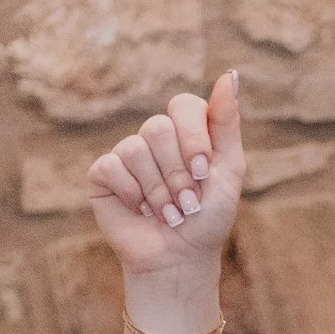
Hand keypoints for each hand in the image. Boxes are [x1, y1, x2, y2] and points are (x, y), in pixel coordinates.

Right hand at [89, 71, 244, 280]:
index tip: (204, 172)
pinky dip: (132, 195)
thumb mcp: (229, 170)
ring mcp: (127, 152)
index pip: (183, 105)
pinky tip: (139, 210)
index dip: (193, 139)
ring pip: (136, 149)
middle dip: (178, 173)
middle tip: (187, 202)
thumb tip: (231, 74)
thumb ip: (227, 123)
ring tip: (167, 212)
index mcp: (185, 130)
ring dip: (158, 191)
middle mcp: (154, 136)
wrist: (179, 259)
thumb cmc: (207, 218)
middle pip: (158, 127)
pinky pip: (113, 167)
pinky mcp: (103, 173)